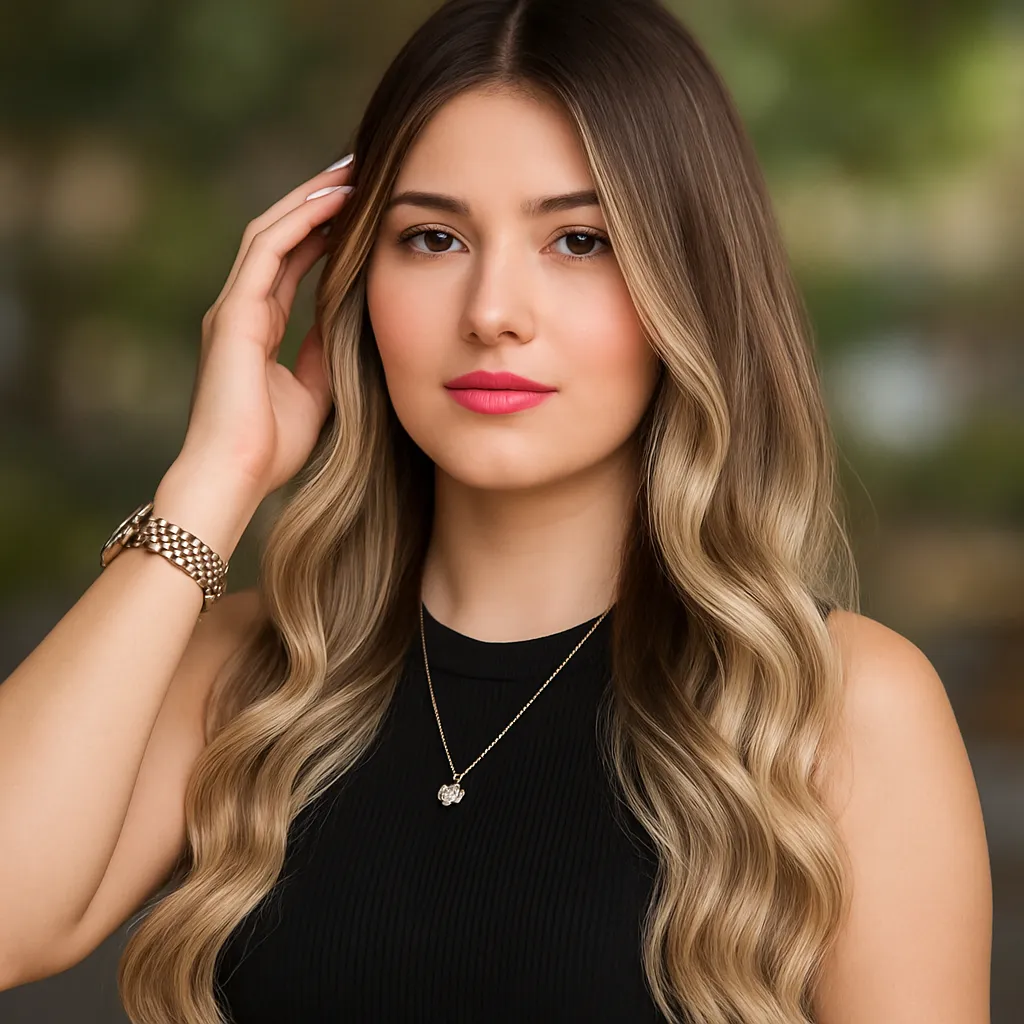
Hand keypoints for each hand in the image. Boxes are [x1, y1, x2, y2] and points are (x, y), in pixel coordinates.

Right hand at [178, 157, 354, 499]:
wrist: (236, 475)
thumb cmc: (271, 447)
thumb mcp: (314, 391)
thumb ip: (324, 352)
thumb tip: (350, 322)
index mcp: (256, 326)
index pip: (291, 261)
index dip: (323, 231)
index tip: (359, 208)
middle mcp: (240, 308)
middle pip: (280, 234)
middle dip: (317, 201)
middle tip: (358, 171)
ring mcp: (232, 307)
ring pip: (270, 231)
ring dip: (310, 198)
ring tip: (350, 172)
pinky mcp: (232, 312)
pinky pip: (267, 250)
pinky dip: (300, 220)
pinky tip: (333, 201)